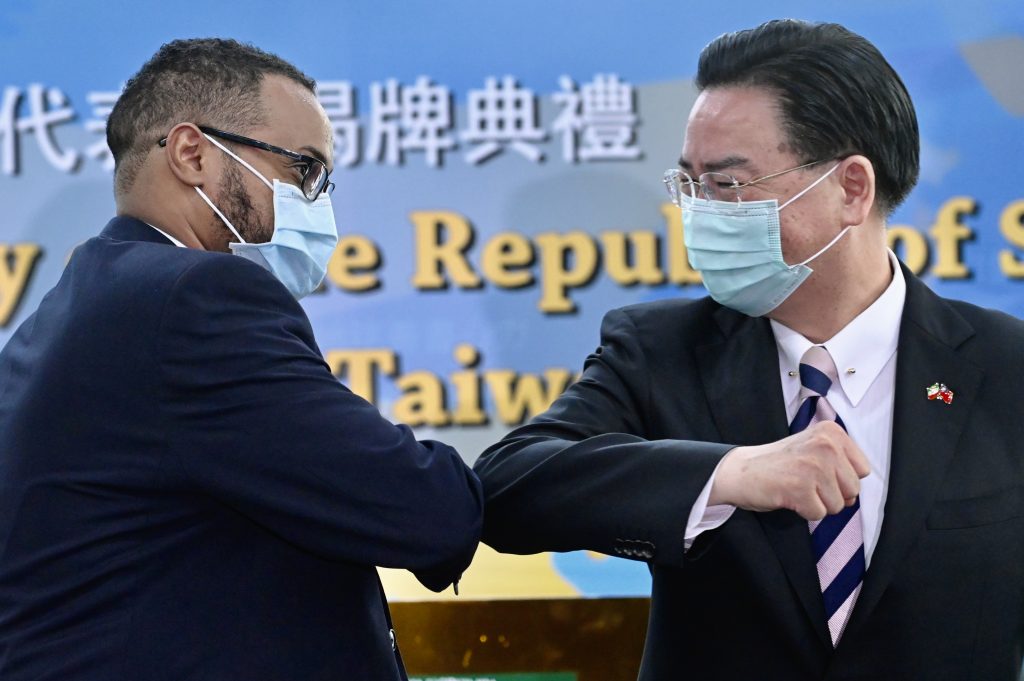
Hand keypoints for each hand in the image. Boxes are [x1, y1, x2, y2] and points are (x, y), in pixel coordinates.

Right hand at [709, 421, 870, 519]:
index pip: (863, 470)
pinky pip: (818, 514)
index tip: (818, 472)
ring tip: (796, 487)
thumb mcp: (814, 453)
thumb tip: (853, 499)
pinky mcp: (800, 486)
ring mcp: (813, 465)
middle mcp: (825, 444)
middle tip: (805, 481)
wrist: (741, 471)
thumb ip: (840, 469)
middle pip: (853, 489)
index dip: (842, 479)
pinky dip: (804, 511)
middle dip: (831, 494)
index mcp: (832, 432)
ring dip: (817, 503)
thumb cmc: (779, 465)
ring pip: (838, 505)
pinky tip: (788, 496)